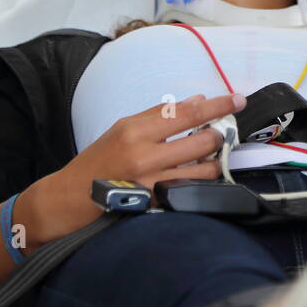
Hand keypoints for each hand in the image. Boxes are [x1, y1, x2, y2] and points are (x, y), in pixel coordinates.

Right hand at [22, 92, 244, 243]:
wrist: (68, 200)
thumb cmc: (97, 161)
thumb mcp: (123, 129)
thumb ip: (159, 115)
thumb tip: (197, 101)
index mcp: (135, 129)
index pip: (186, 112)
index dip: (217, 105)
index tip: (237, 99)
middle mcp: (144, 155)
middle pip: (201, 140)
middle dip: (219, 136)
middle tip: (222, 133)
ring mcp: (150, 183)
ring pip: (203, 170)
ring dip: (214, 162)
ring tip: (211, 158)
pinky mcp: (155, 207)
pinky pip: (190, 191)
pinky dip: (200, 182)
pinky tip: (199, 178)